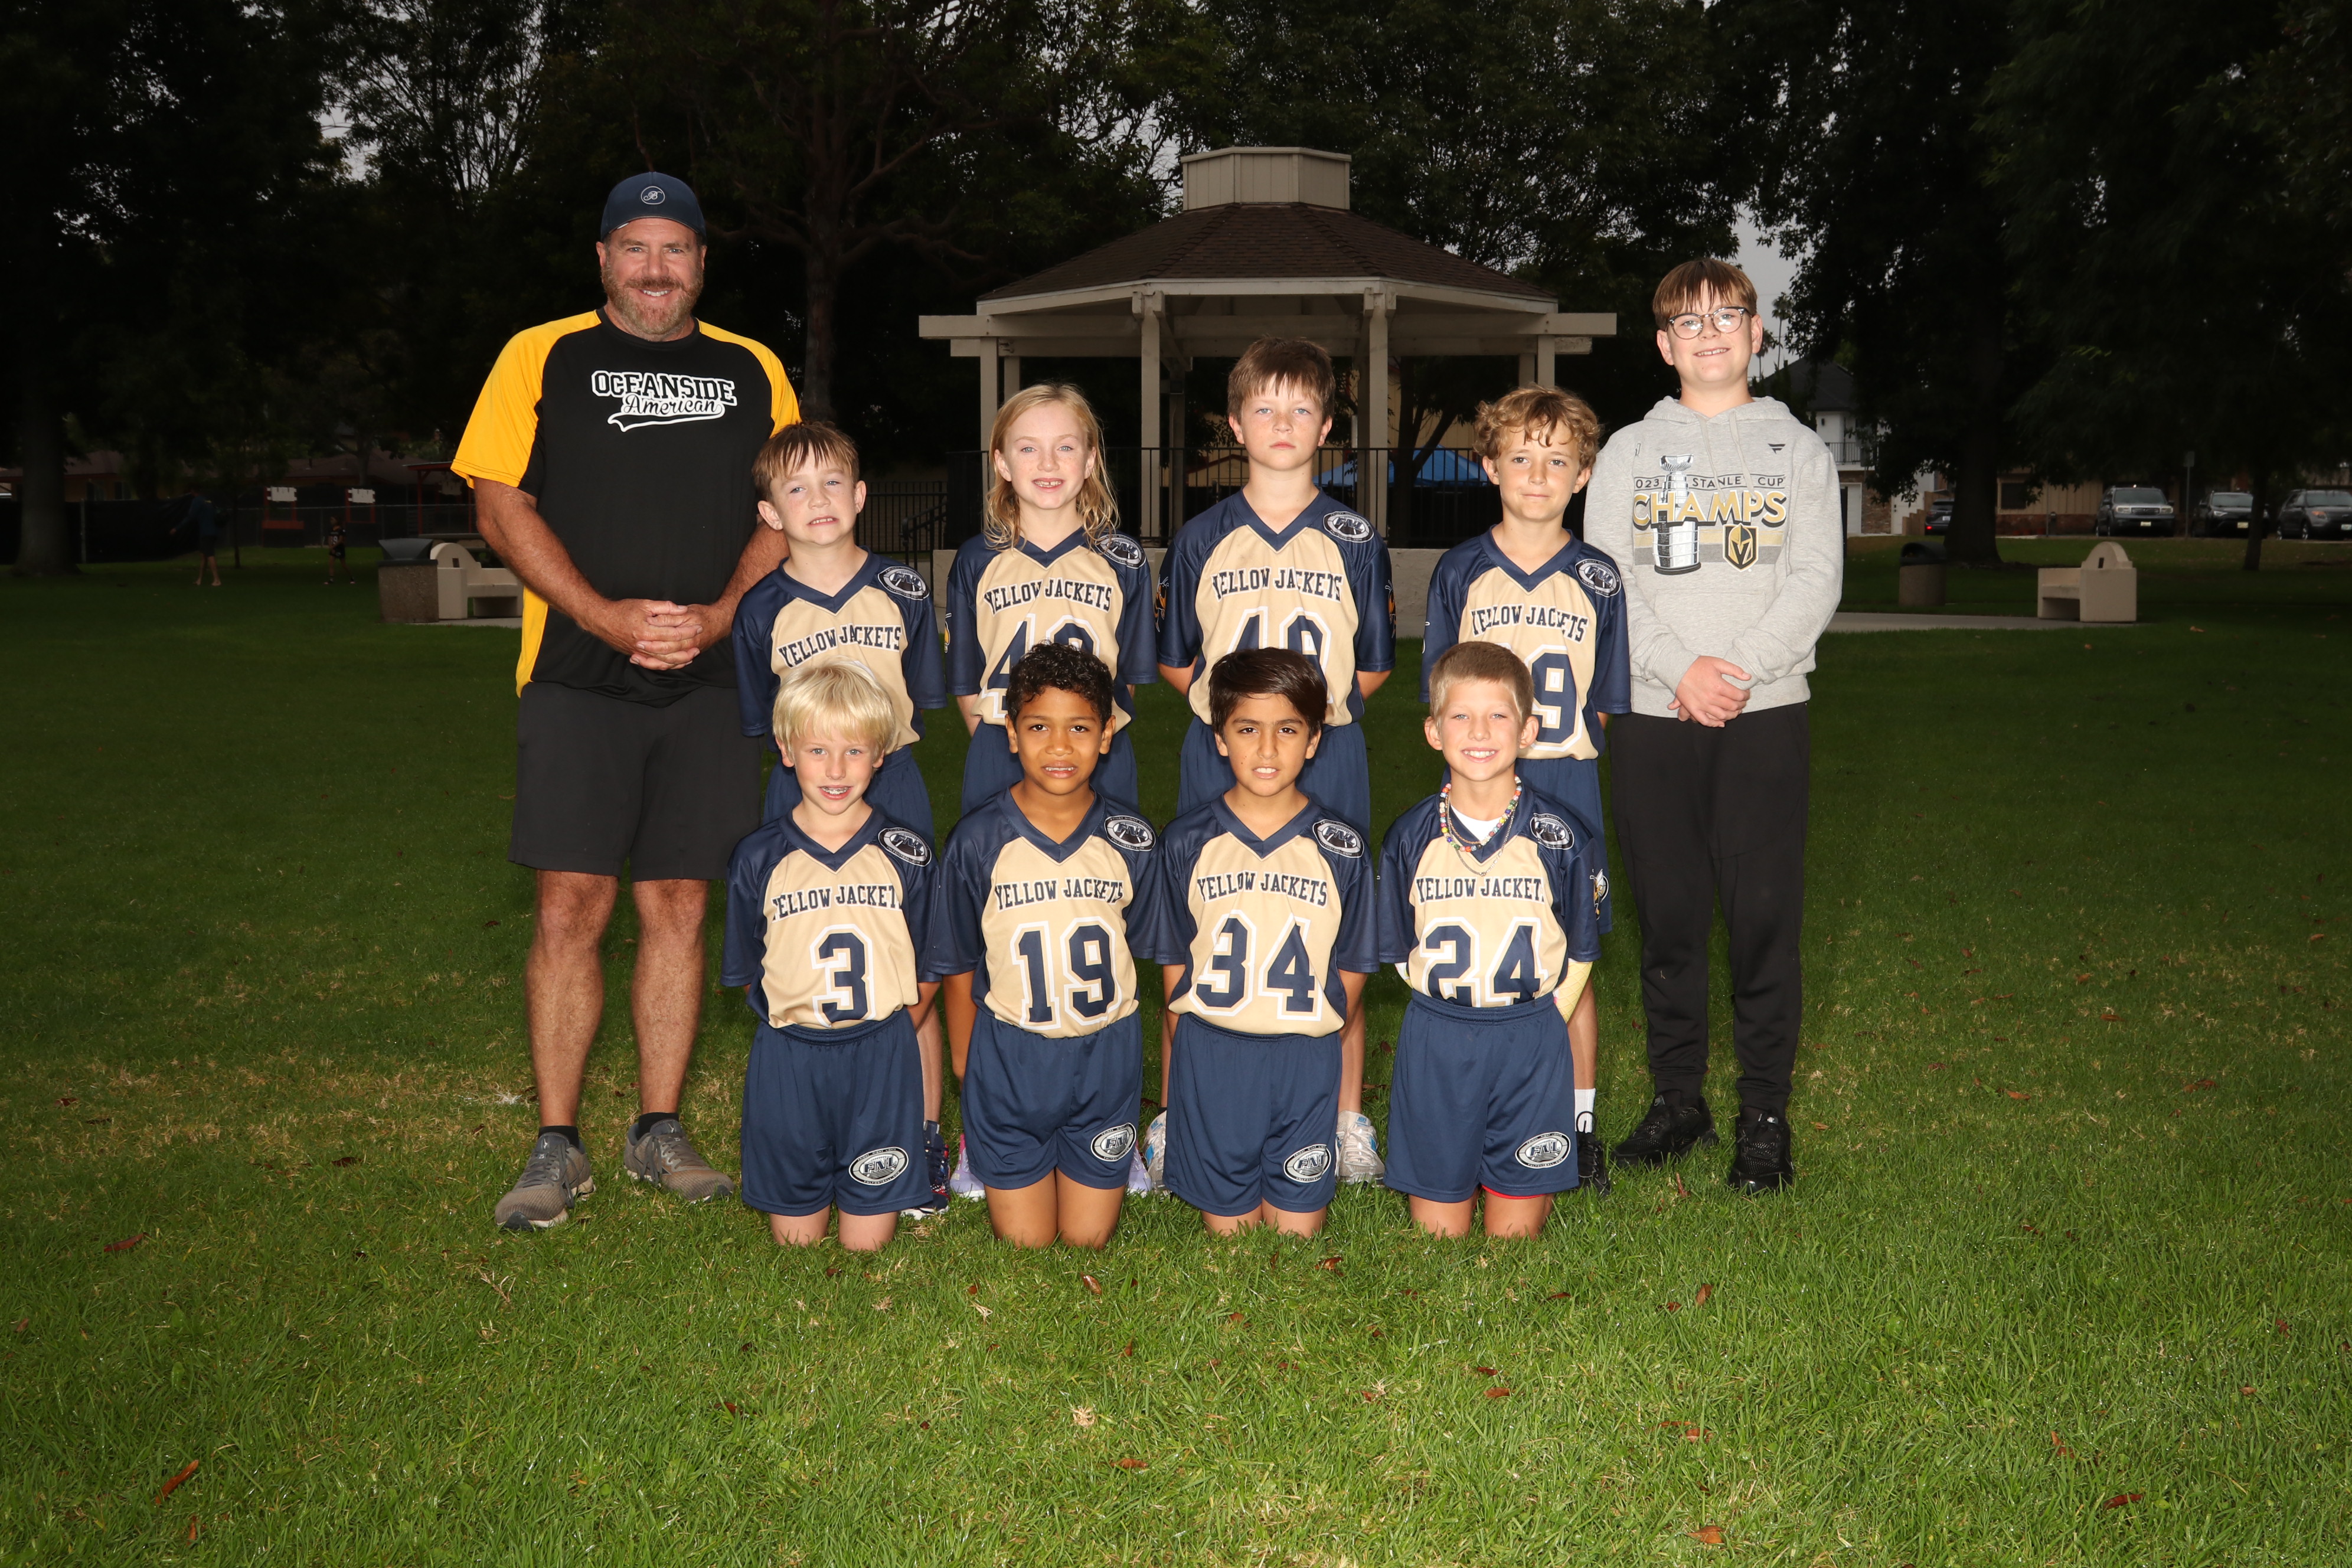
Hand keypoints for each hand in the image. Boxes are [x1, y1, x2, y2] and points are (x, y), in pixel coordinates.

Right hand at [577, 599, 708, 668]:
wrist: (601, 620)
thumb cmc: (621, 610)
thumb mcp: (643, 604)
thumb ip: (664, 607)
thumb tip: (682, 610)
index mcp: (646, 631)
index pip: (673, 633)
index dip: (687, 631)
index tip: (698, 627)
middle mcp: (643, 645)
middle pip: (671, 650)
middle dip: (687, 646)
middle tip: (699, 641)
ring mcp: (639, 652)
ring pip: (664, 661)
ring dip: (680, 659)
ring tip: (692, 655)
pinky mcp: (636, 655)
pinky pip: (654, 664)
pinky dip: (667, 664)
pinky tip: (676, 662)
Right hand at [1668, 655, 1751, 726]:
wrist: (1679, 668)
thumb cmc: (1698, 665)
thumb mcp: (1717, 662)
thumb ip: (1734, 670)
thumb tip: (1748, 677)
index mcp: (1719, 686)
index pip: (1739, 695)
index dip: (1746, 695)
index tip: (1746, 694)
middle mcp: (1712, 697)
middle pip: (1733, 707)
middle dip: (1741, 705)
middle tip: (1742, 702)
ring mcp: (1702, 705)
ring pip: (1722, 716)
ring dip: (1732, 715)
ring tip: (1735, 711)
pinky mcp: (1693, 709)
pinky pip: (1705, 721)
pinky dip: (1714, 724)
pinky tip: (1721, 723)